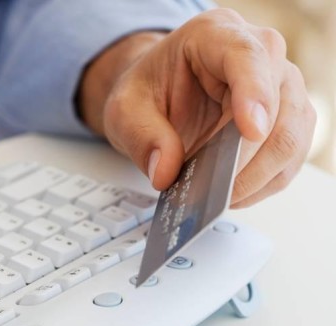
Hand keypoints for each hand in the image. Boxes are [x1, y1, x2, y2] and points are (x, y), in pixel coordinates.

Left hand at [77, 8, 315, 207]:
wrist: (158, 92)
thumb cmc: (148, 90)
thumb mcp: (125, 110)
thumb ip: (141, 136)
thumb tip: (165, 172)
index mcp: (215, 35)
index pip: (248, 57)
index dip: (255, 94)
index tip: (250, 131)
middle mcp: (260, 55)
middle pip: (281, 104)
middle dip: (250, 155)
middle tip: (217, 188)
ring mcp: (280, 88)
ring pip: (293, 135)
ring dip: (259, 175)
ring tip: (220, 196)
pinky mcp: (286, 121)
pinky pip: (289, 157)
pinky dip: (264, 182)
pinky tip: (233, 193)